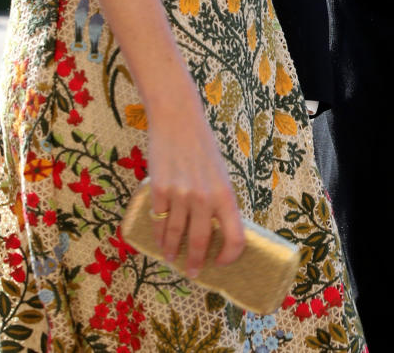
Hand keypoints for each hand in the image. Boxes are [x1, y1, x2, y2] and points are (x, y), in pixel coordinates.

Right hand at [146, 82, 244, 272]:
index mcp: (225, 193)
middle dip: (196, 263)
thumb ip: (218, 200)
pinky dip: (158, 235)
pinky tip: (159, 240)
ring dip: (173, 252)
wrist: (178, 120)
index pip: (235, 236)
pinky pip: (158, 222)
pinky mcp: (159, 190)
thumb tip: (216, 231)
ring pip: (175, 235)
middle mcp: (204, 197)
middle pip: (201, 242)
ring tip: (172, 259)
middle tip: (192, 273)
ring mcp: (180, 195)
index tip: (221, 262)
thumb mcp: (220, 173)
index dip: (230, 255)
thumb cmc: (202, 147)